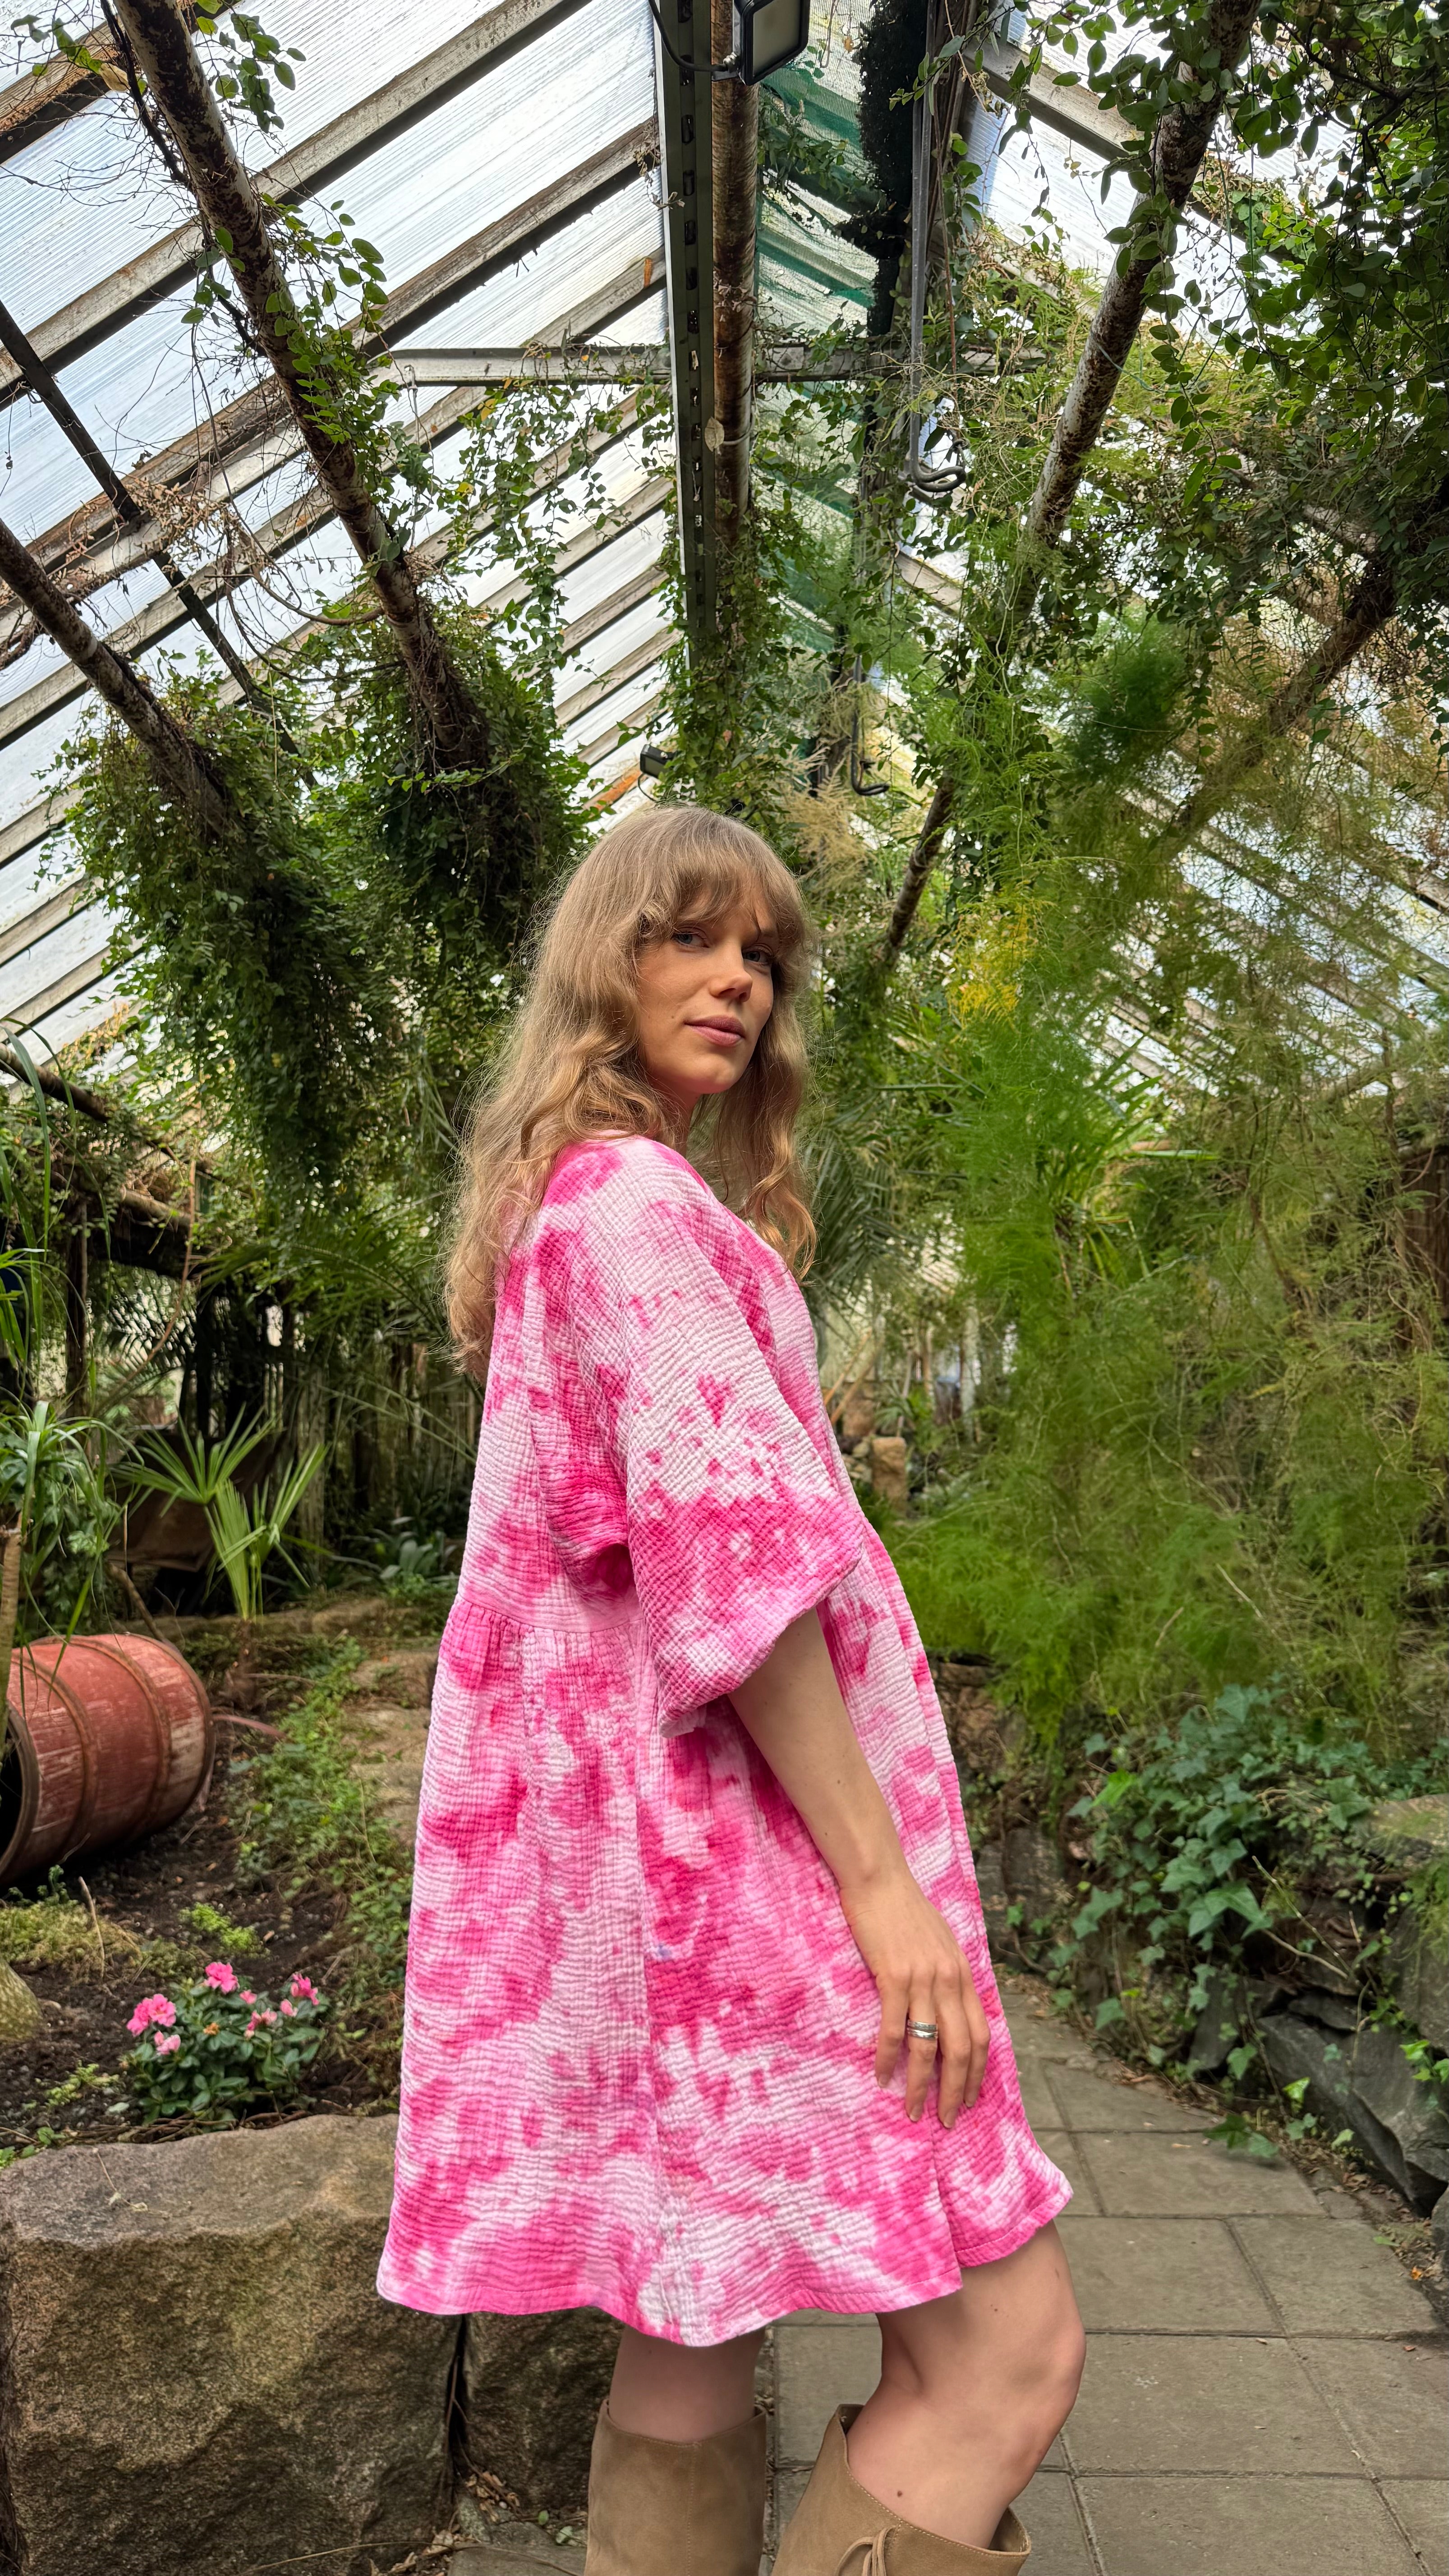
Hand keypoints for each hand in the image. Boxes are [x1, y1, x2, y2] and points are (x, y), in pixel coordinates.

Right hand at [839, 1862, 989, 2127]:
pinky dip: (888, 2058)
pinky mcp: (893, 1976)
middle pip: (961, 2049)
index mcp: (963, 1974)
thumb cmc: (906, 1909)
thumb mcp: (941, 1942)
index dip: (977, 2073)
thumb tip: (950, 2009)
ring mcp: (922, 1979)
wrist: (879, 1878)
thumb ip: (949, 1975)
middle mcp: (949, 1980)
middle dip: (955, 2091)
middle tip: (947, 2121)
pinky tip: (881, 2077)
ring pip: (929, 2046)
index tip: (969, 2101)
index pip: (981, 2035)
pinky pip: (894, 2028)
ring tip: (913, 2111)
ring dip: (922, 2085)